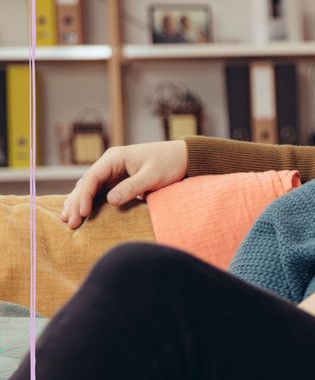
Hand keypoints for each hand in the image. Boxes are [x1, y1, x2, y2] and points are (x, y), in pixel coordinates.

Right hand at [60, 139, 188, 229]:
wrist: (183, 157)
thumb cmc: (169, 163)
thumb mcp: (152, 176)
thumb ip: (132, 187)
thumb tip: (110, 201)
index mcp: (114, 158)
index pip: (92, 178)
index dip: (84, 196)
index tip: (83, 213)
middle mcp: (109, 164)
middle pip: (86, 184)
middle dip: (76, 203)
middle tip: (69, 223)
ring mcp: (112, 173)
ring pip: (89, 189)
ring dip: (78, 203)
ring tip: (67, 221)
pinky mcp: (118, 181)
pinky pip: (99, 192)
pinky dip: (89, 202)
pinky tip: (81, 214)